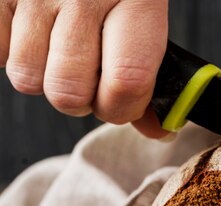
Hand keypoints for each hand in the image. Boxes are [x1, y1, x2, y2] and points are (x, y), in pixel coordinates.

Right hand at [0, 0, 168, 137]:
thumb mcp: (144, 18)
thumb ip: (149, 76)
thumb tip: (157, 130)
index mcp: (137, 0)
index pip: (126, 82)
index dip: (122, 109)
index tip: (121, 104)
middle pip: (69, 93)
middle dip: (80, 99)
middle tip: (88, 75)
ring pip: (28, 80)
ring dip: (45, 76)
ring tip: (59, 47)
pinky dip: (12, 51)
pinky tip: (34, 30)